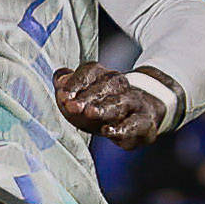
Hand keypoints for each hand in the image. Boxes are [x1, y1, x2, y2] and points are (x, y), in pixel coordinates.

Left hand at [58, 61, 174, 143]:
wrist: (143, 113)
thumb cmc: (103, 105)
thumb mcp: (82, 95)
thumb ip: (68, 85)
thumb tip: (59, 80)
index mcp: (104, 76)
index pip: (91, 71)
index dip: (76, 82)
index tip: (63, 96)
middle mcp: (122, 86)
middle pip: (108, 85)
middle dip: (88, 96)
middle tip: (71, 107)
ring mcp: (136, 104)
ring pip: (122, 102)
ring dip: (105, 108)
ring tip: (89, 113)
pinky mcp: (145, 124)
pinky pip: (137, 124)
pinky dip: (123, 128)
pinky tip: (108, 132)